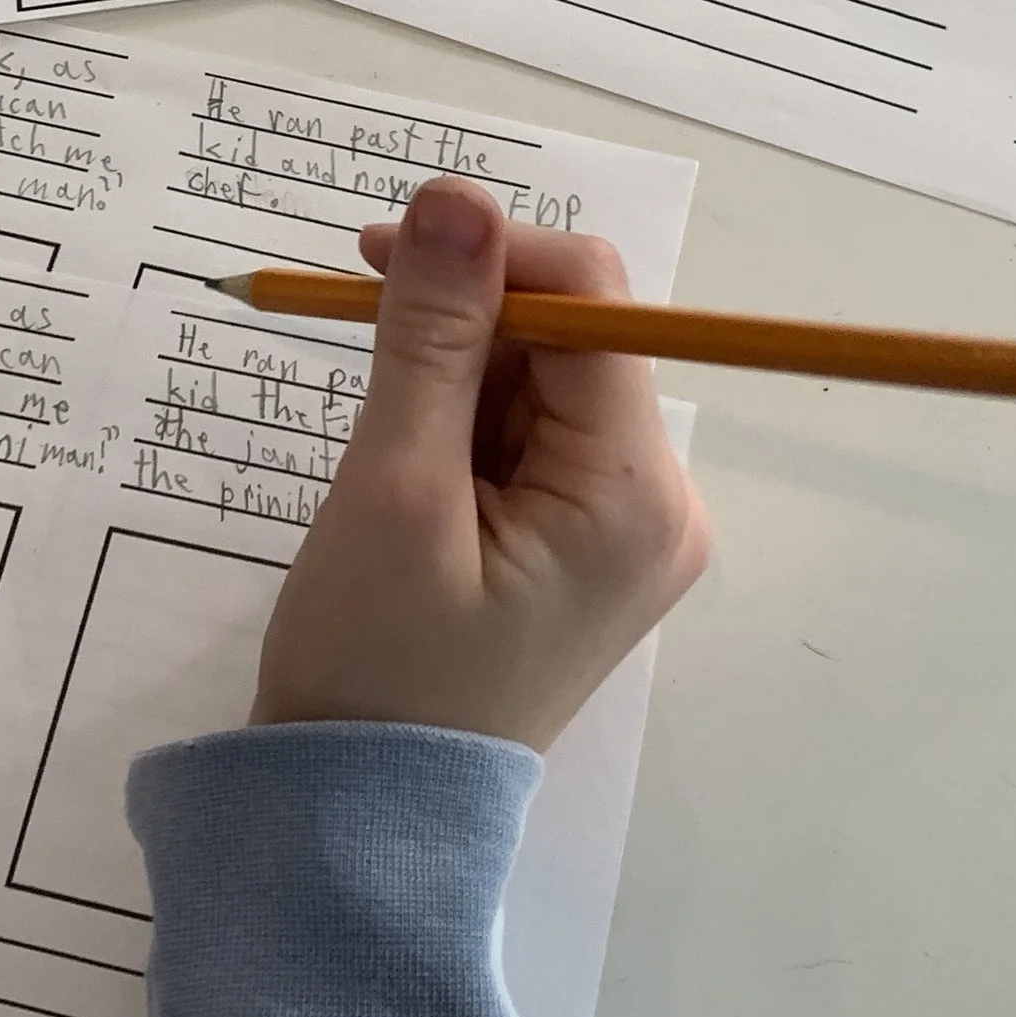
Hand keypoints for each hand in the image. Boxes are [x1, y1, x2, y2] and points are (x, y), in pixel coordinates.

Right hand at [251, 175, 709, 752]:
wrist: (356, 822)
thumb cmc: (373, 666)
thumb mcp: (392, 487)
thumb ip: (428, 334)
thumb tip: (457, 194)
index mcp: (638, 495)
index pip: (593, 303)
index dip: (490, 256)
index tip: (377, 256)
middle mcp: (659, 505)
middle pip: (571, 339)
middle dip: (462, 327)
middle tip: (358, 354)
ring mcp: (623, 531)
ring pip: (540, 382)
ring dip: (452, 379)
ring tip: (383, 463)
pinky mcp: (578, 548)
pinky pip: (527, 439)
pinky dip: (458, 428)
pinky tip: (406, 481)